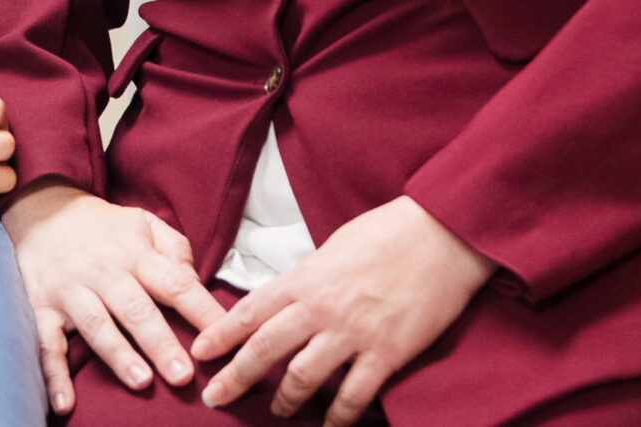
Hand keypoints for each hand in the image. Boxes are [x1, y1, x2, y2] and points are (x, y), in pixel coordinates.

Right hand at [3, 179, 223, 413]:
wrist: (41, 210)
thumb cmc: (102, 227)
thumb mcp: (142, 223)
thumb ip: (174, 248)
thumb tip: (195, 281)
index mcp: (134, 255)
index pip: (175, 283)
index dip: (202, 310)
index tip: (226, 337)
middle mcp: (104, 273)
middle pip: (136, 310)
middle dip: (160, 343)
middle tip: (183, 376)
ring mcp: (71, 291)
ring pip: (96, 325)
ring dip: (118, 355)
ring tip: (141, 382)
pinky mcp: (42, 308)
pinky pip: (46, 343)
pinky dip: (53, 374)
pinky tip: (64, 402)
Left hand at [189, 196, 493, 421]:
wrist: (441, 235)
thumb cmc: (388, 234)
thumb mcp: (333, 247)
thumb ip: (308, 277)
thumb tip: (291, 298)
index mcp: (305, 277)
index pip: (250, 311)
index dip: (220, 335)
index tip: (200, 354)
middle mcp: (321, 307)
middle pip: (265, 349)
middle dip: (235, 377)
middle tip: (215, 397)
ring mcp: (353, 333)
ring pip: (303, 378)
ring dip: (285, 400)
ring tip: (277, 410)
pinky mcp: (386, 353)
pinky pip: (354, 396)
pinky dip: (338, 416)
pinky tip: (329, 424)